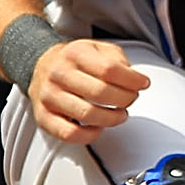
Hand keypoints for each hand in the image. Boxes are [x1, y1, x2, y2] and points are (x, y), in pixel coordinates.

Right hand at [30, 38, 148, 143]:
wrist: (41, 65)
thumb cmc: (75, 61)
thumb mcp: (99, 48)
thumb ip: (118, 59)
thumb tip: (133, 80)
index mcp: (75, 54)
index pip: (110, 69)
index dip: (133, 80)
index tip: (143, 84)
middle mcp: (59, 74)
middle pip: (101, 92)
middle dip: (125, 99)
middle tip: (130, 99)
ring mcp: (49, 96)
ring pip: (87, 114)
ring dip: (112, 118)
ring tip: (119, 114)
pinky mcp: (43, 117)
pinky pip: (69, 133)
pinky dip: (89, 135)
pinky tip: (98, 127)